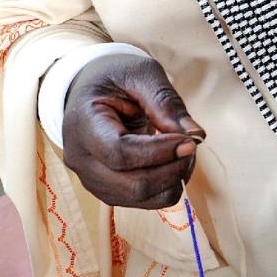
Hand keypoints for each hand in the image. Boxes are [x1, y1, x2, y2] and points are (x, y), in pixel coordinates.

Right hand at [61, 55, 203, 209]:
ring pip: (140, 198)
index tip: (189, 141)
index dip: (159, 152)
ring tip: (183, 150)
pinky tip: (172, 162)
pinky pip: (144, 202)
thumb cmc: (115, 79)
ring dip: (172, 179)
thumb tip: (195, 134)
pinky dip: (167, 186)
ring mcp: (92, 180)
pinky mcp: (108, 191)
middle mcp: (81, 159)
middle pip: (132, 185)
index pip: (119, 153)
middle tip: (192, 145)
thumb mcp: (141, 74)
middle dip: (172, 169)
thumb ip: (166, 102)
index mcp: (83, 124)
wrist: (91, 92)